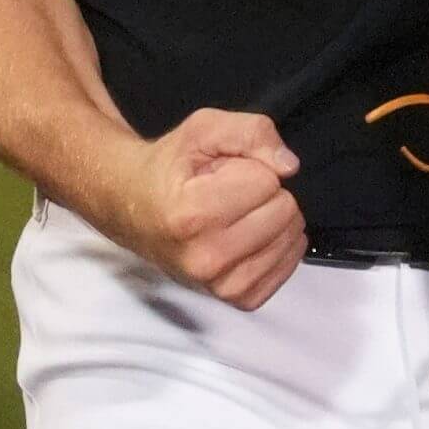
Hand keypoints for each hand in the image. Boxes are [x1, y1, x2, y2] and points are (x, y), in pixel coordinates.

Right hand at [107, 107, 307, 310]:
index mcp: (193, 215)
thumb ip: (250, 132)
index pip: (267, 181)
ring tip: (236, 215)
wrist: (137, 210)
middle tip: (230, 193)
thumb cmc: (170, 168)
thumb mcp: (202, 129)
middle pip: (284, 211)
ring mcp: (223, 285)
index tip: (222, 173)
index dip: (251, 167)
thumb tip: (289, 166)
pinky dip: (279, 245)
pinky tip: (252, 236)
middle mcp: (207, 258)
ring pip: (291, 238)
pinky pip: (289, 267)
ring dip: (272, 218)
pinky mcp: (239, 299)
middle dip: (265, 192)